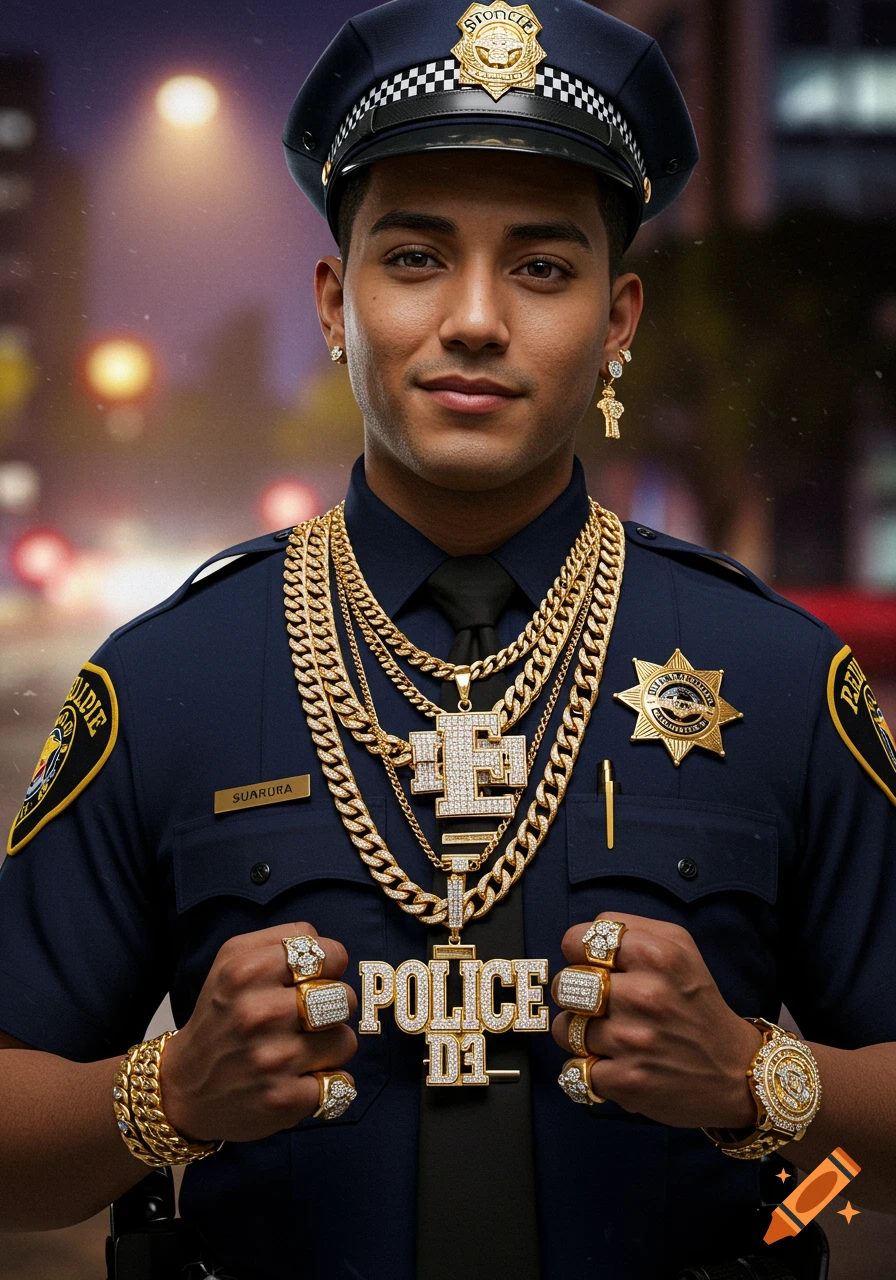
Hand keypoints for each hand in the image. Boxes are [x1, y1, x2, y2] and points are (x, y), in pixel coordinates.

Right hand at [161, 922, 356, 1142]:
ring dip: (330, 1047)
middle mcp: (257, 1013)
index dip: (330, 966)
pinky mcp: (282, 1100)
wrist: (184, 1088)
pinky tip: (300, 1078)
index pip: (330, 953)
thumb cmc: (221, 1015)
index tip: (312, 979)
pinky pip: (340, 1083)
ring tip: (301, 1048)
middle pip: (344, 997)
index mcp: (246, 971)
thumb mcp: (233, 959)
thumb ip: (283, 938)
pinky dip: (327, 1082)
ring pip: (346, 1041)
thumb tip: (326, 946)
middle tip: (306, 1017)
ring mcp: (271, 1060)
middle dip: (333, 1007)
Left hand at [552, 912, 762, 1127]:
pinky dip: (586, 1069)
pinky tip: (611, 1063)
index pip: (576, 940)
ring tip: (606, 1035)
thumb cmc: (695, 1002)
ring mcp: (634, 1041)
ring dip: (578, 1034)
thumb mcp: (678, 945)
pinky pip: (574, 1069)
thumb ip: (629, 928)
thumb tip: (581, 938)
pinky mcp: (628, 1081)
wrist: (735, 1071)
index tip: (594, 966)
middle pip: (564, 984)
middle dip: (574, 994)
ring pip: (563, 1028)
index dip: (578, 953)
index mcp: (658, 955)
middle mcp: (646, 995)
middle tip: (599, 1003)